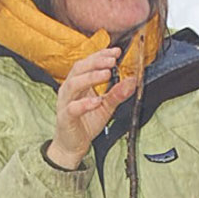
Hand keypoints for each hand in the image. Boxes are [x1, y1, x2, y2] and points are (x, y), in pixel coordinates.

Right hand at [46, 48, 136, 168]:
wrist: (72, 145)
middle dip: (96, 62)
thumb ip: (117, 94)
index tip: (116, 52)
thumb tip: (132, 81)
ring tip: (106, 74)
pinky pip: (72, 108)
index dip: (101, 55)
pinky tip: (96, 101)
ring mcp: (65, 103)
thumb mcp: (106, 107)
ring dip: (90, 77)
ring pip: (73, 84)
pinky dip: (84, 103)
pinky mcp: (65, 118)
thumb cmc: (85, 123)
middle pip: (79, 69)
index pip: (88, 63)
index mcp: (78, 83)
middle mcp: (70, 90)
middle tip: (112, 60)